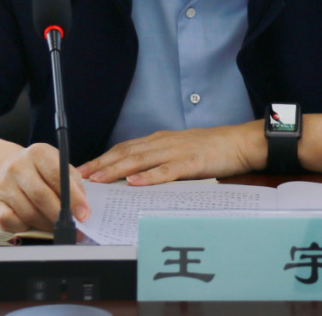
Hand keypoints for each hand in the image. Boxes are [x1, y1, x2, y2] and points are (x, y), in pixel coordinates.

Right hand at [0, 143, 90, 232]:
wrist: (6, 166)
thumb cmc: (40, 168)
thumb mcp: (58, 165)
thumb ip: (73, 183)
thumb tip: (81, 208)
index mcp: (38, 153)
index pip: (57, 175)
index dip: (73, 197)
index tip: (83, 214)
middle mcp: (19, 166)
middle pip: (41, 196)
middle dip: (59, 215)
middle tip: (72, 227)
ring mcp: (5, 185)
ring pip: (28, 212)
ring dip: (46, 224)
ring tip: (57, 227)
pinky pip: (10, 221)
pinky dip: (25, 227)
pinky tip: (34, 224)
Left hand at [77, 122, 265, 185]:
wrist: (240, 143)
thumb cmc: (212, 149)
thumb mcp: (180, 151)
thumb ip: (159, 160)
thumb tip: (135, 176)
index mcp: (160, 140)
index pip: (125, 148)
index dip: (103, 158)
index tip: (84, 169)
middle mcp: (164, 142)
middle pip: (126, 152)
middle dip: (102, 164)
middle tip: (81, 176)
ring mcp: (177, 152)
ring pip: (141, 160)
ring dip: (118, 170)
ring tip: (100, 180)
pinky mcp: (191, 162)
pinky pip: (167, 170)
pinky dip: (149, 176)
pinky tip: (135, 182)